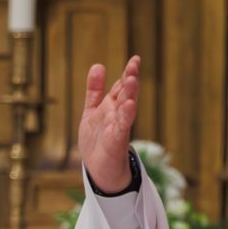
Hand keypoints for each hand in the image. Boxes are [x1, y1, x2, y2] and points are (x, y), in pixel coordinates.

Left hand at [78, 57, 140, 193]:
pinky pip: (122, 126)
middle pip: (126, 94)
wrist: (99, 170)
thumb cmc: (98, 141)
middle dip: (130, 79)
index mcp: (112, 106)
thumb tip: (98, 65)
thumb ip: (94, 90)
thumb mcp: (92, 111)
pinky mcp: (116, 140)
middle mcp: (118, 114)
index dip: (128, 73)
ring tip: (132, 79)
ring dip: (130, 94)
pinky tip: (129, 105)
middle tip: (135, 64)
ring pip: (126, 108)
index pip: (122, 86)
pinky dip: (126, 116)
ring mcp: (119, 127)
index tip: (135, 59)